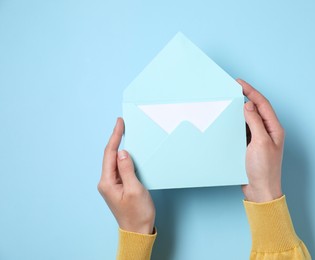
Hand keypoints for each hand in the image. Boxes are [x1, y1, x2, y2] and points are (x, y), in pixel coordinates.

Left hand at [98, 118, 154, 233]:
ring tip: (125, 134)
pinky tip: (129, 153)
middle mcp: (106, 182)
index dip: (115, 137)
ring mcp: (111, 185)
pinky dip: (124, 158)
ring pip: (115, 161)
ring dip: (120, 148)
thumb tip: (123, 152)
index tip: (119, 123)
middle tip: (122, 124)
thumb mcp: (135, 189)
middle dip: (116, 139)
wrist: (138, 231)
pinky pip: (119, 168)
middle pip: (110, 155)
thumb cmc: (137, 214)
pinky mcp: (118, 187)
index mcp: (107, 182)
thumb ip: (127, 169)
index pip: (110, 154)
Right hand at [237, 79, 283, 202]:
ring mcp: (259, 139)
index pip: (263, 104)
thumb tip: (249, 106)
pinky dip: (236, 124)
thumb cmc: (264, 170)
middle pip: (256, 109)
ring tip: (229, 102)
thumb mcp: (260, 143)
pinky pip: (243, 130)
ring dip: (240, 111)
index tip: (239, 83)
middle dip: (246, 98)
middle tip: (232, 89)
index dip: (251, 91)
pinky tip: (229, 121)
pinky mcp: (251, 146)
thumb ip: (255, 123)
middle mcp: (268, 132)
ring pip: (249, 119)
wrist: (260, 191)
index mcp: (274, 129)